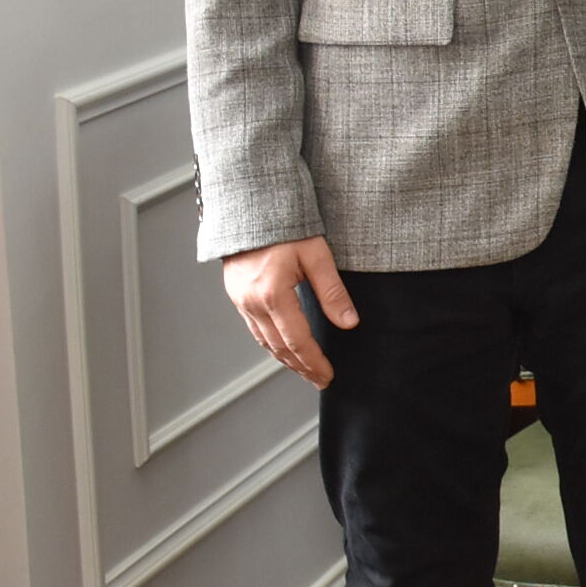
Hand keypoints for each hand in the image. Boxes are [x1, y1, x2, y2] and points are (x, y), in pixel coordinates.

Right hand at [222, 236, 356, 388]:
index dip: (314, 361)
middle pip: (279, 347)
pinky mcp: (236, 294)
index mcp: (272, 294)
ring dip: (285, 360)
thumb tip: (349, 323)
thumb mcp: (317, 255)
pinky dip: (271, 344)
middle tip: (320, 379)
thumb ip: (332, 292)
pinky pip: (254, 328)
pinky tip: (283, 348)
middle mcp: (252, 302)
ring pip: (264, 341)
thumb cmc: (286, 226)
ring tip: (305, 370)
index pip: (297, 340)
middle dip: (301, 367)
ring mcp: (241, 299)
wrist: (250, 207)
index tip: (328, 375)